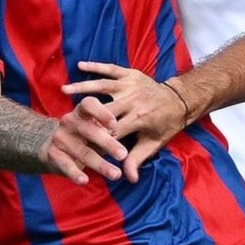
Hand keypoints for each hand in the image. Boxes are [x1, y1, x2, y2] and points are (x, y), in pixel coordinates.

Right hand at [42, 96, 127, 184]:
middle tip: (123, 155)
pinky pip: (66, 166)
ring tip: (116, 175)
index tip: (115, 125)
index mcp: (81, 112)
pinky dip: (75, 174)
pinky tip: (84, 181)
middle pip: (90, 131)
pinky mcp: (54, 155)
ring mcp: (60, 138)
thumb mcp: (96, 129)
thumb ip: (109, 134)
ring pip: (83, 153)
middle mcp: (69, 122)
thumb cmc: (84, 135)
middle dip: (108, 144)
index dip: (102, 113)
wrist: (49, 144)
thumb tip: (126, 147)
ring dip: (101, 165)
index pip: (89, 105)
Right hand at [63, 61, 185, 181]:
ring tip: (63, 90)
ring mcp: (131, 85)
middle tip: (66, 121)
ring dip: (82, 86)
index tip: (80, 143)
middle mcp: (134, 100)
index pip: (113, 131)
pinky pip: (111, 68)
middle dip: (86, 115)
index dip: (96, 138)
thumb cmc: (165, 126)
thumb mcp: (154, 144)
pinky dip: (96, 66)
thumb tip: (130, 179)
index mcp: (140, 118)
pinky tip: (80, 65)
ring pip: (103, 85)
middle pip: (104, 109)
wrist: (181, 101)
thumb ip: (138, 159)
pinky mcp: (131, 74)